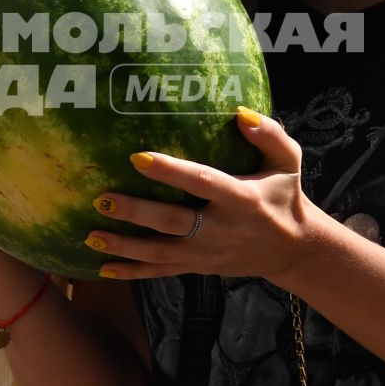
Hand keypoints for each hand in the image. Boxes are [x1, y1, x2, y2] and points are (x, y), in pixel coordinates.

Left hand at [86, 107, 315, 282]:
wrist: (293, 250)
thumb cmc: (284, 196)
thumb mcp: (288, 163)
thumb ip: (269, 135)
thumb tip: (240, 113)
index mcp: (240, 199)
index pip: (201, 182)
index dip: (170, 172)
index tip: (138, 157)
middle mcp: (220, 229)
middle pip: (171, 221)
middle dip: (135, 212)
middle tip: (102, 198)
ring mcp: (207, 253)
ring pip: (160, 252)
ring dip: (124, 245)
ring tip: (91, 234)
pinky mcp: (199, 267)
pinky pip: (162, 271)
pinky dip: (133, 272)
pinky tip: (102, 268)